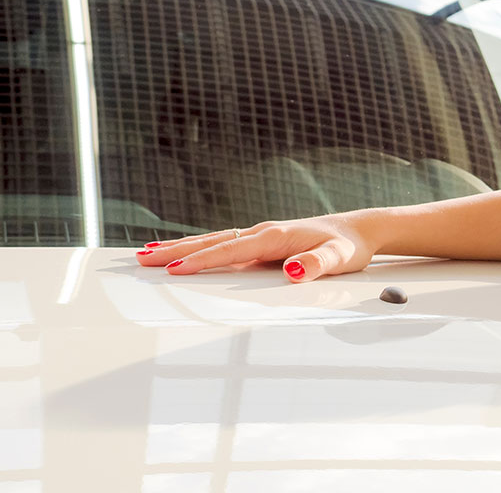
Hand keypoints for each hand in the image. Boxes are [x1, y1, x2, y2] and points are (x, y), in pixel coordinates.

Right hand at [135, 213, 378, 282]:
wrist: (359, 231)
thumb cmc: (348, 246)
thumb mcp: (339, 259)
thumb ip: (318, 264)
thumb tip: (293, 270)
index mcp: (276, 236)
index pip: (232, 250)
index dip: (204, 261)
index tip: (176, 270)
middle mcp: (263, 232)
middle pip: (212, 242)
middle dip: (175, 252)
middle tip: (141, 260)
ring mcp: (260, 236)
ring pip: (213, 240)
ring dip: (180, 247)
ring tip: (147, 253)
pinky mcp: (262, 241)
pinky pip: (223, 243)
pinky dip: (199, 247)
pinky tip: (182, 252)